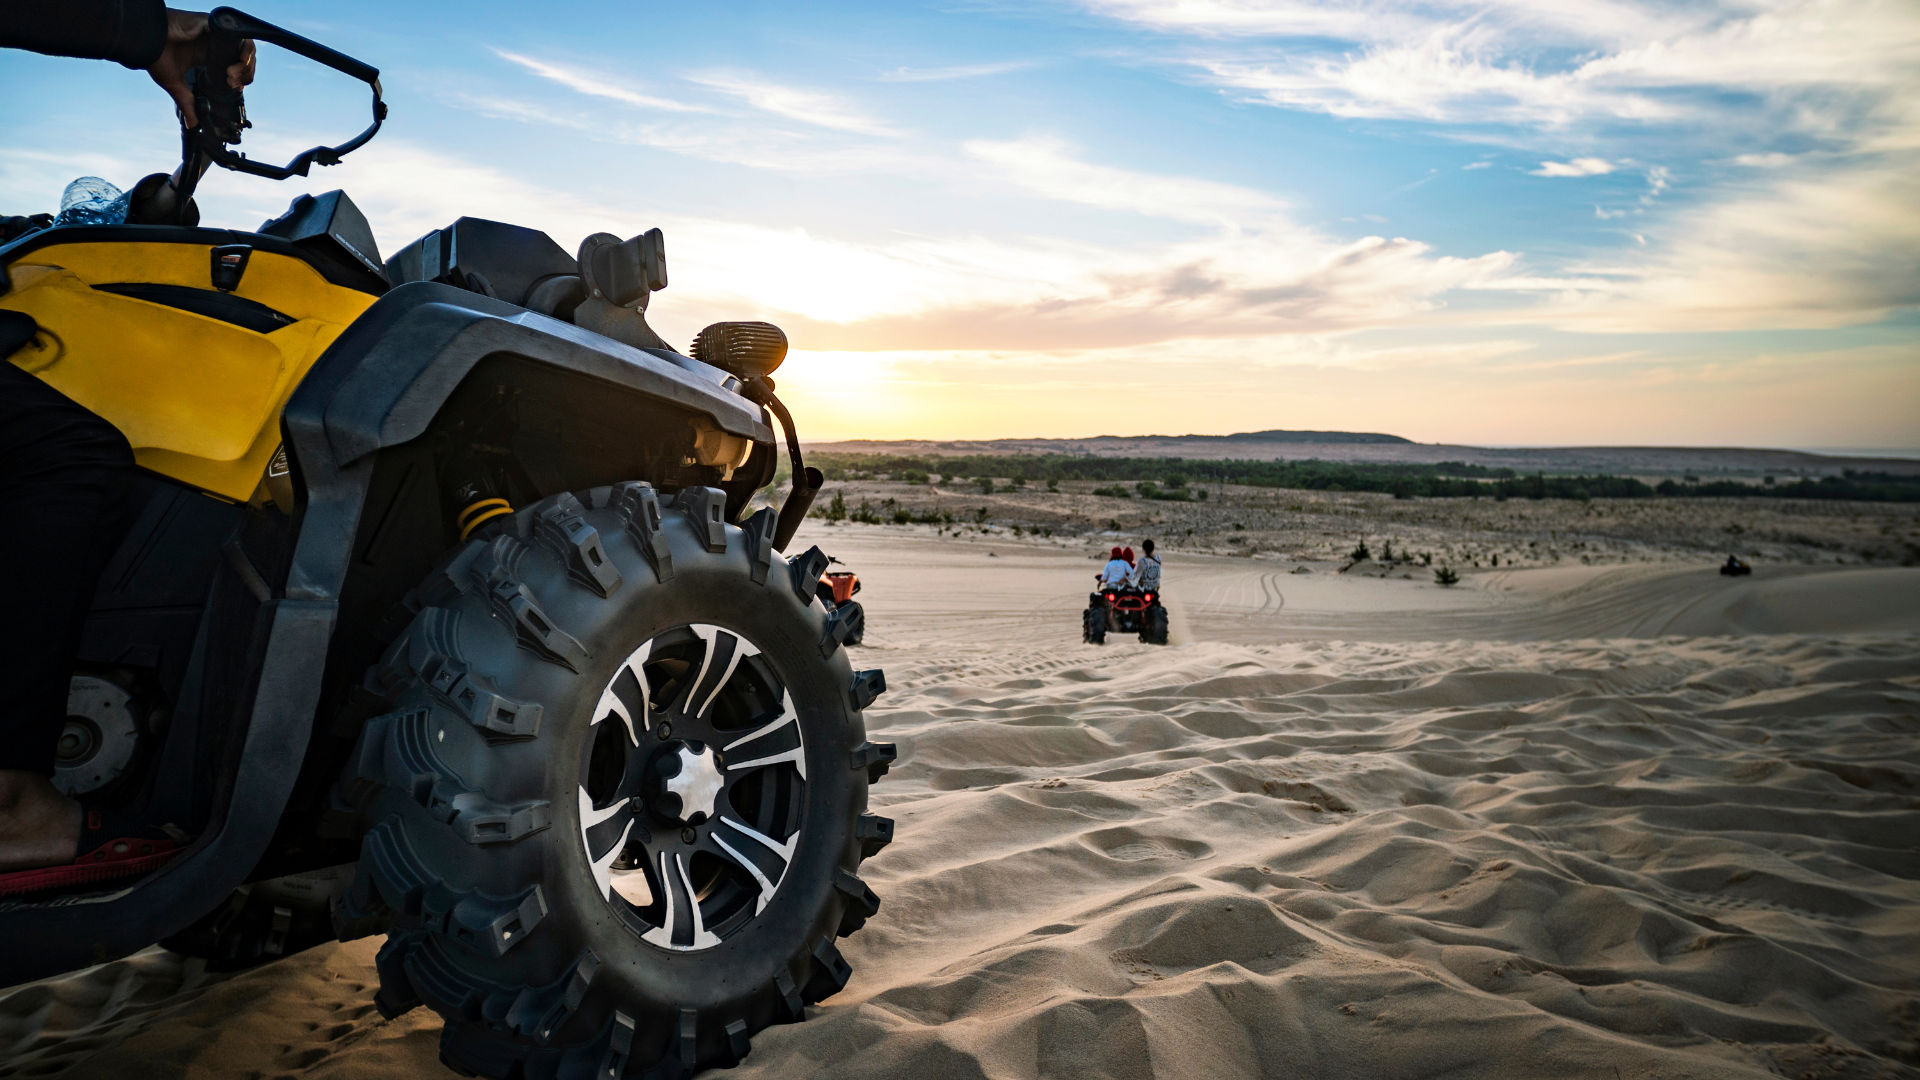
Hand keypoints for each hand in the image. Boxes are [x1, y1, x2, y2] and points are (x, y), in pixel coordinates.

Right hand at [147, 9, 256, 127]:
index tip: (236, 88)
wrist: (143, 39)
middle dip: (246, 73)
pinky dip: (241, 49)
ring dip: (246, 64)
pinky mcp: (211, 24)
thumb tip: (192, 125)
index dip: (242, 76)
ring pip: (245, 45)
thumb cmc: (155, 55)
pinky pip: (236, 33)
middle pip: (244, 56)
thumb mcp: (175, 85)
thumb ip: (187, 104)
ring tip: (232, 76)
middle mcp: (214, 43)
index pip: (235, 64)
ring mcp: (214, 33)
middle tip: (234, 83)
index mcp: (208, 55)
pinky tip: (233, 62)